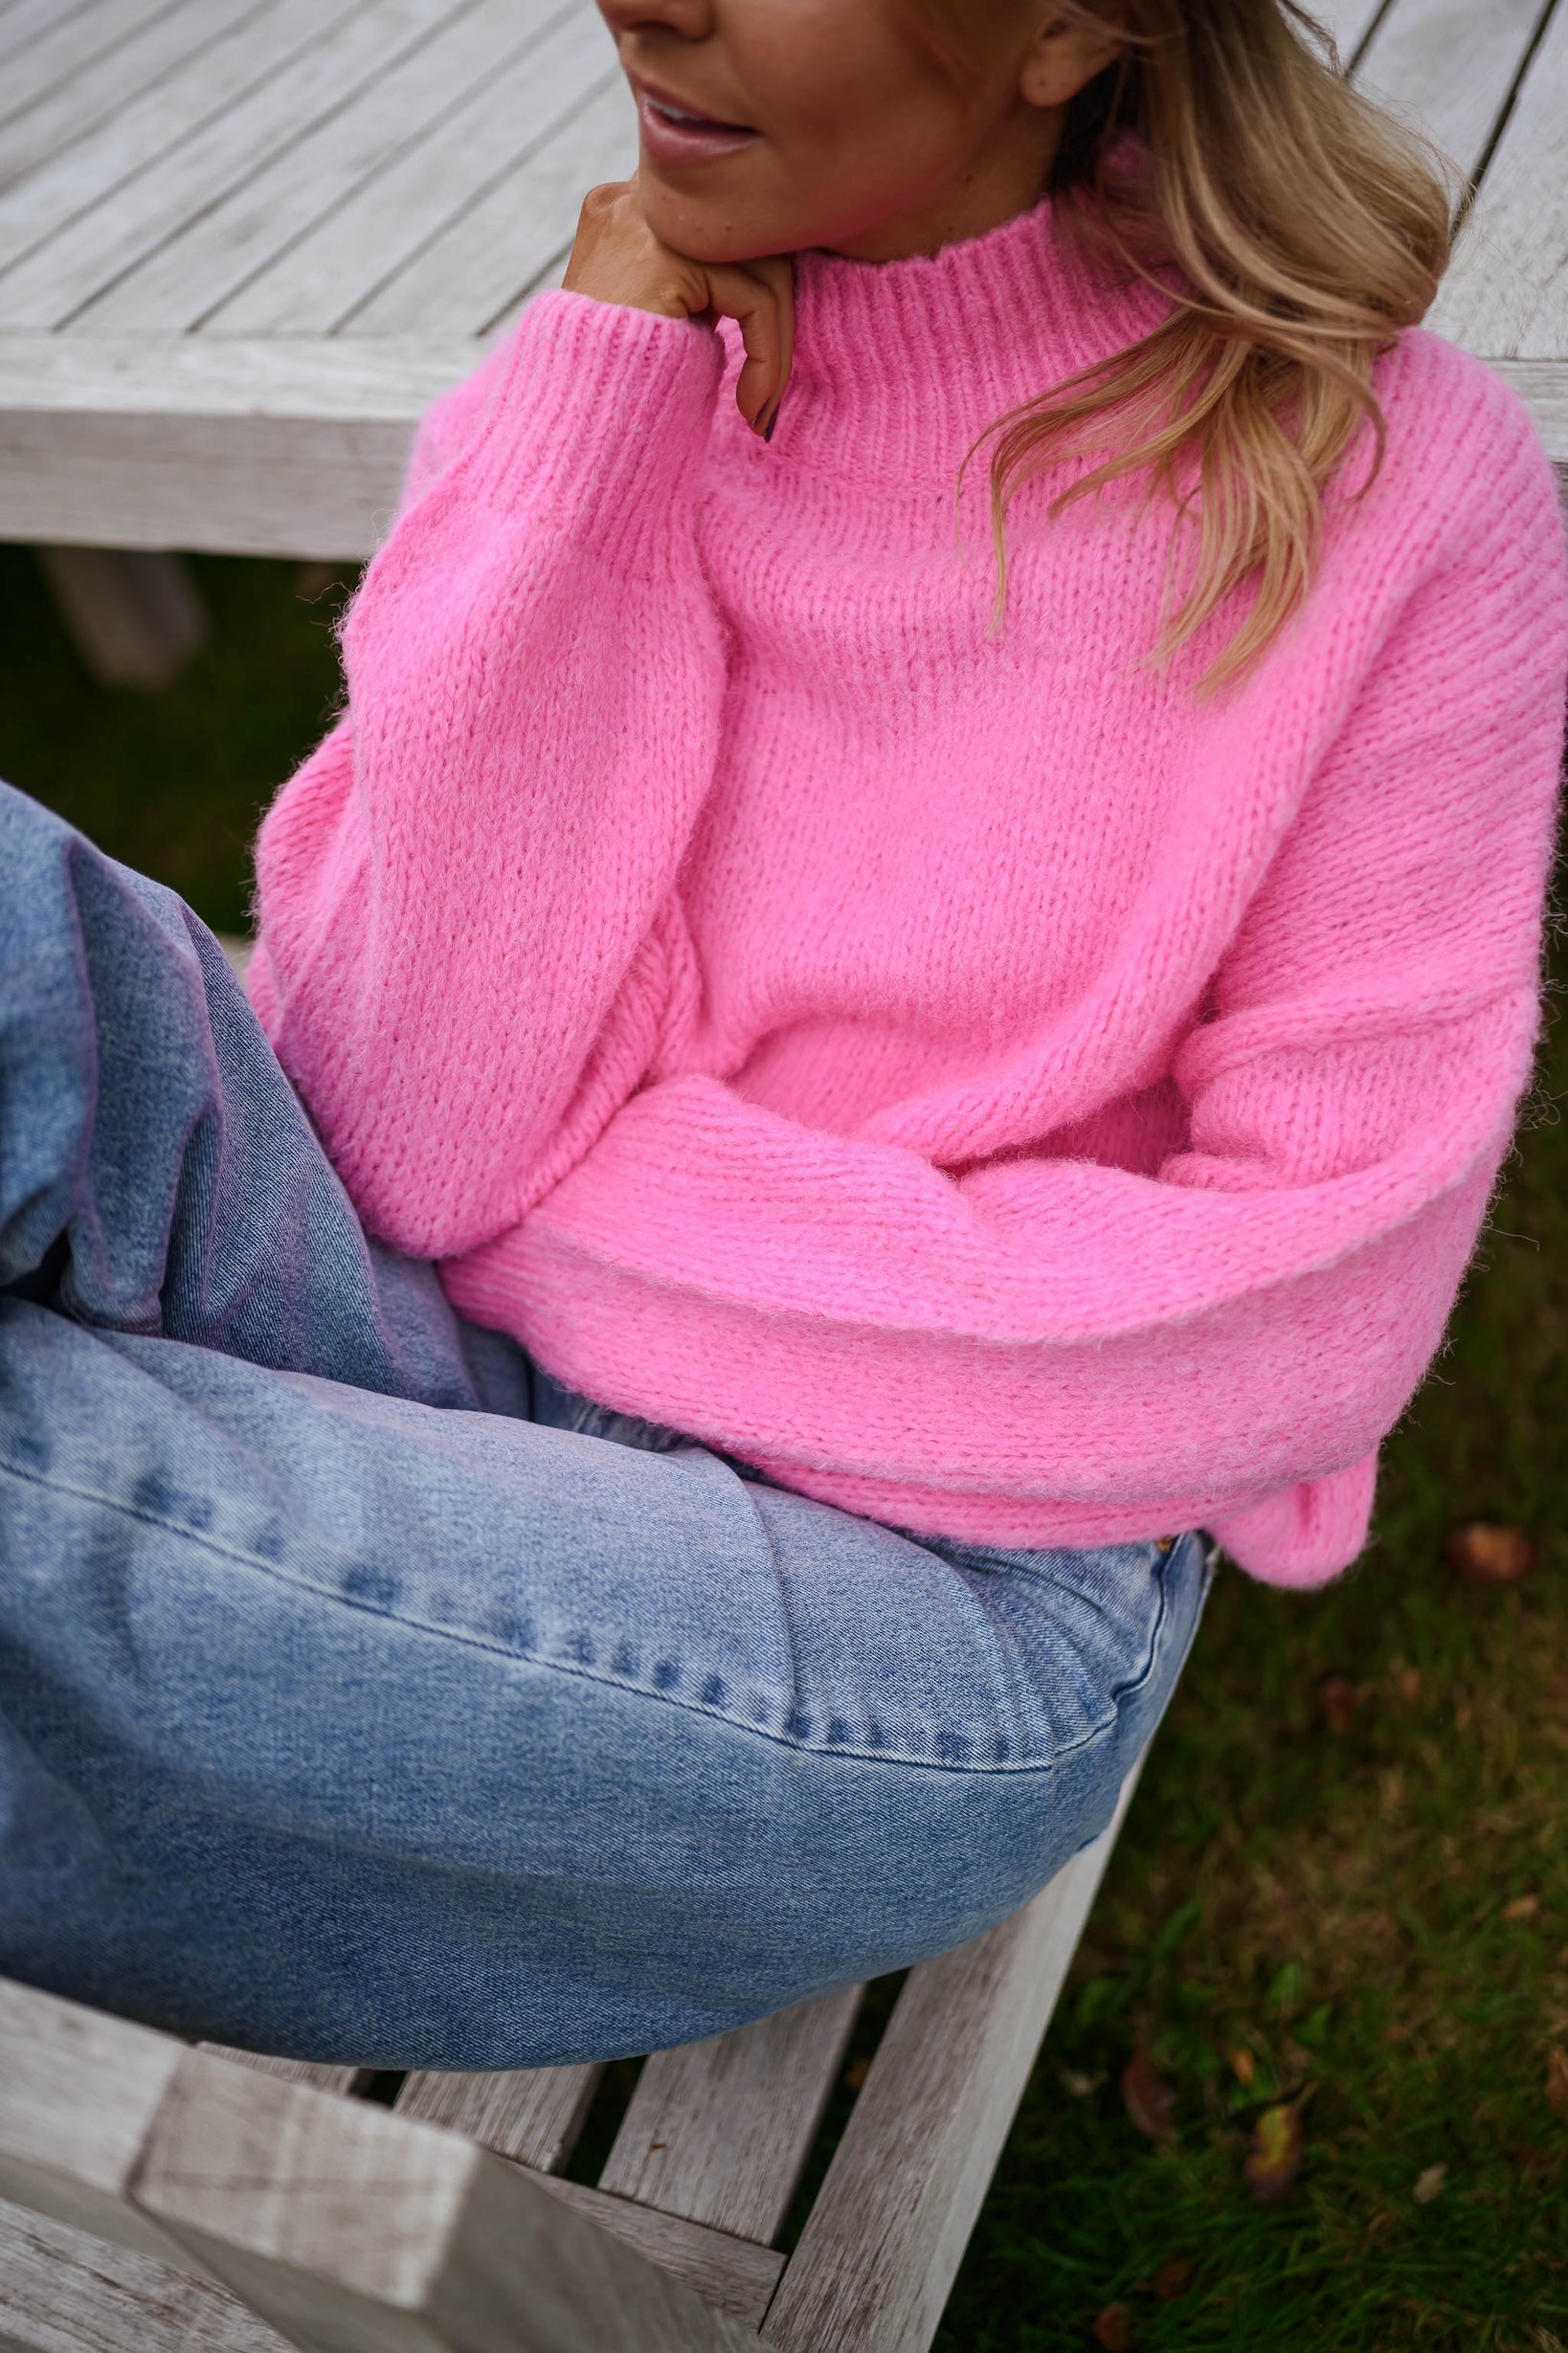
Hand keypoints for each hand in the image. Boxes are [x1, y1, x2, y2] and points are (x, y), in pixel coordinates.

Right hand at [562, 180, 793, 438]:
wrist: (562, 418)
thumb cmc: (607, 386)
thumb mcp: (654, 319)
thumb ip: (694, 287)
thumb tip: (765, 293)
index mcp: (628, 209)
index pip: (720, 224)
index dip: (755, 286)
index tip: (760, 362)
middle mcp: (636, 196)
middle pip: (747, 236)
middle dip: (774, 315)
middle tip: (767, 392)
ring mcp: (649, 218)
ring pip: (762, 266)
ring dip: (774, 346)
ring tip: (761, 407)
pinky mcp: (669, 255)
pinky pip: (754, 300)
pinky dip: (768, 358)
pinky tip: (752, 405)